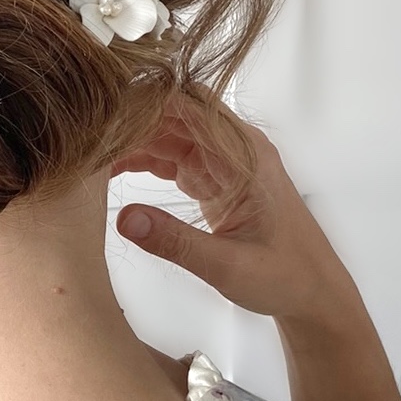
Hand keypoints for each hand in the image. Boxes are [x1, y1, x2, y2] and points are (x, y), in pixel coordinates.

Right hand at [111, 92, 362, 332]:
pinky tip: (114, 169)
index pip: (190, 106)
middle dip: (132, 121)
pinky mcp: (216, 183)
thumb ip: (175, 242)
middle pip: (175, 115)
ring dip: (134, 142)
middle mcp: (236, 150)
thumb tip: (124, 219)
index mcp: (246, 154)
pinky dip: (146, 161)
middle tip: (85, 136)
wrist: (314, 296)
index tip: (104, 113)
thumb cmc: (286, 278)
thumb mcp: (227, 265)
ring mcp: (225, 165)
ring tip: (91, 154)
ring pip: (171, 136)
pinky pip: (175, 159)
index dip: (146, 103)